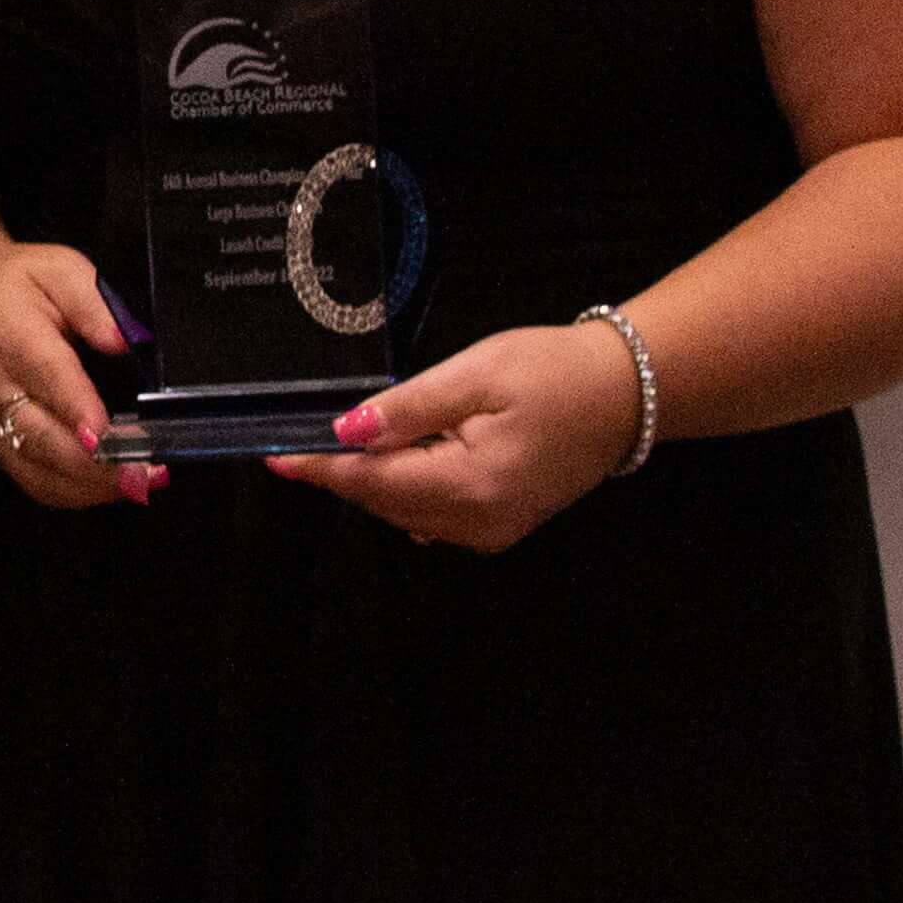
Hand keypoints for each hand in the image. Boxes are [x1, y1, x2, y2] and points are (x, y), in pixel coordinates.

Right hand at [0, 238, 161, 509]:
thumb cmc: (17, 285)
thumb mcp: (59, 269)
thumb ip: (95, 302)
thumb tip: (130, 341)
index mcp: (11, 334)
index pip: (47, 377)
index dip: (79, 411)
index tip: (110, 436)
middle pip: (40, 439)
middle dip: (95, 465)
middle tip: (148, 473)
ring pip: (36, 471)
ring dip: (89, 487)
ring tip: (140, 483)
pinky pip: (33, 482)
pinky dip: (75, 493)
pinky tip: (112, 486)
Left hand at [264, 318, 641, 548]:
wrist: (628, 393)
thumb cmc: (554, 371)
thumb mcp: (476, 374)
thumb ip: (408, 408)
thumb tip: (345, 432)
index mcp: (472, 485)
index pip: (373, 483)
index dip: (320, 468)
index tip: (274, 456)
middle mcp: (480, 522)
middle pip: (385, 503)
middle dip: (344, 472)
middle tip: (303, 436)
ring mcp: (494, 530)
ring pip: (407, 513)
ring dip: (375, 482)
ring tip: (350, 441)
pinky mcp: (503, 524)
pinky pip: (435, 516)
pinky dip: (407, 490)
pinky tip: (402, 458)